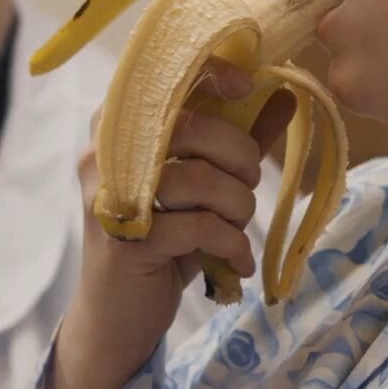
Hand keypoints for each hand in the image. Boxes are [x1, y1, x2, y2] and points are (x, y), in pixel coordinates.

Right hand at [62, 57, 294, 388]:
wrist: (117, 316)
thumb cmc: (162, 241)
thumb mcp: (202, 188)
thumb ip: (237, 139)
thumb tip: (284, 94)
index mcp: (116, 128)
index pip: (163, 77)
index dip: (212, 72)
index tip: (247, 87)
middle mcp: (103, 155)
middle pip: (191, 126)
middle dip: (240, 155)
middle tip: (249, 184)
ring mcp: (110, 199)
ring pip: (201, 180)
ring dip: (239, 206)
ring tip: (240, 227)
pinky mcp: (126, 243)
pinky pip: (199, 227)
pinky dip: (231, 243)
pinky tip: (238, 259)